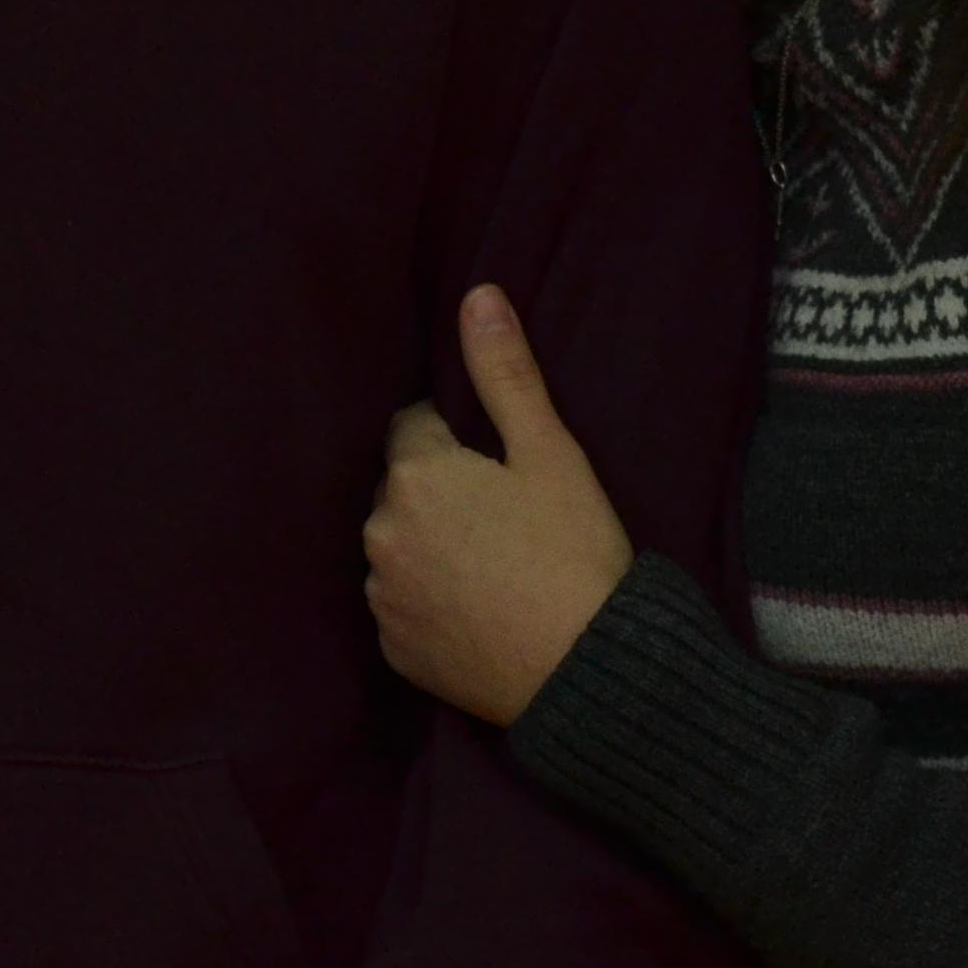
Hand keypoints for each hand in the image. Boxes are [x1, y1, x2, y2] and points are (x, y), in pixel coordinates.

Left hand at [360, 284, 637, 727]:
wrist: (587, 673)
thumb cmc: (573, 552)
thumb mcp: (550, 453)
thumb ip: (505, 373)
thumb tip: (478, 295)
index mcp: (414, 473)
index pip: (414, 428)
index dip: (457, 440)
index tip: (498, 466)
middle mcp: (380, 532)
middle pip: (401, 490)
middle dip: (439, 492)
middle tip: (505, 518)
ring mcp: (384, 597)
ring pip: (399, 549)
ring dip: (429, 547)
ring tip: (495, 566)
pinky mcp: (394, 652)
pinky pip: (403, 607)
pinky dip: (430, 602)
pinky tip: (479, 609)